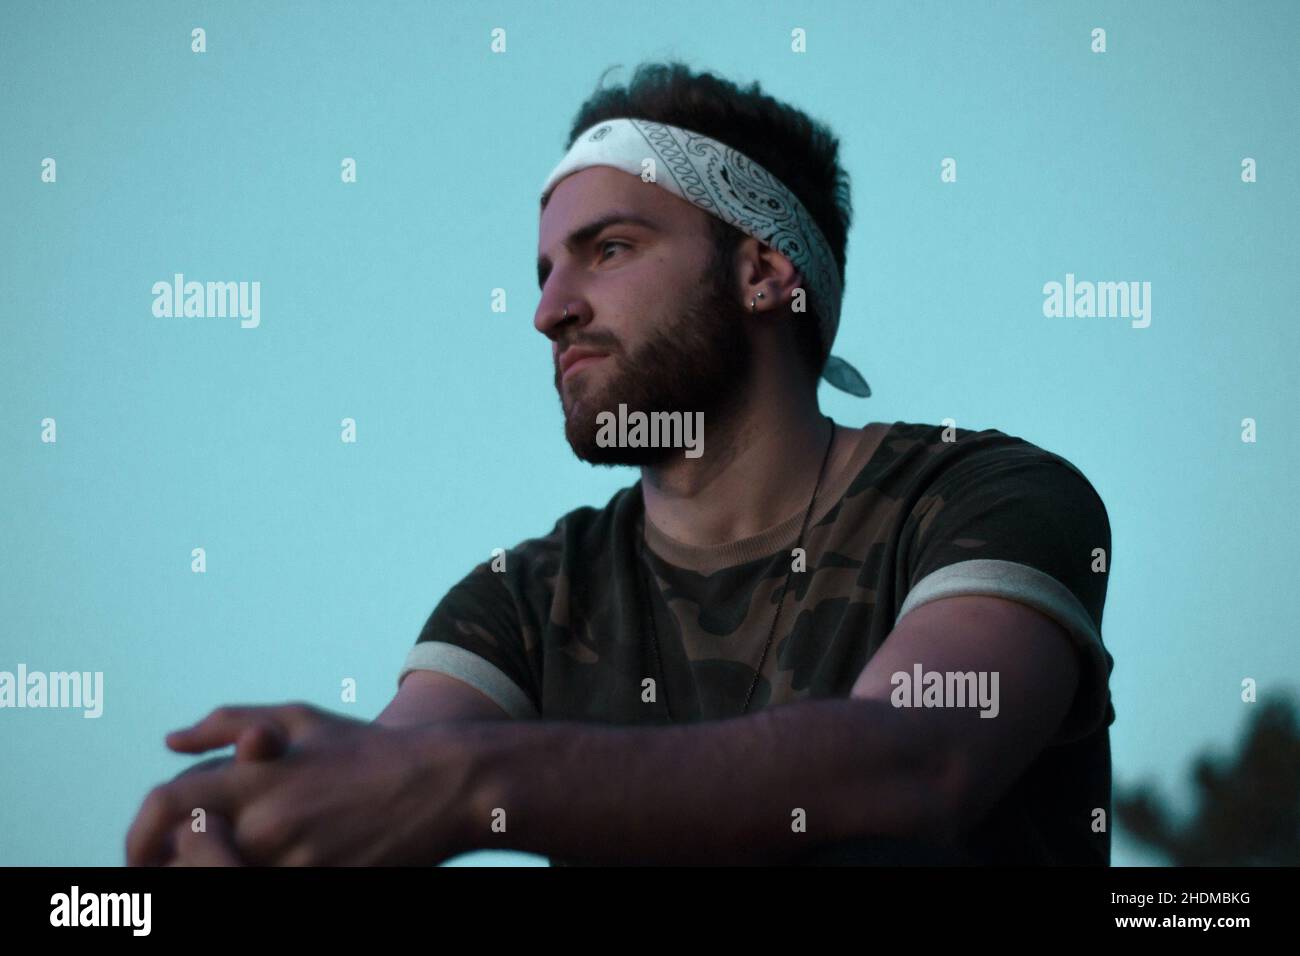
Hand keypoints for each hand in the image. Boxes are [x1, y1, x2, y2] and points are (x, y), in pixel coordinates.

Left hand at [126, 703, 481, 865]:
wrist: (442, 783)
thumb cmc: (367, 749)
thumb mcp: (300, 719)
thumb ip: (229, 722)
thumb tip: (170, 742)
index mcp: (255, 778)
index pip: (163, 806)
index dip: (137, 833)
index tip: (140, 849)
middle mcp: (267, 823)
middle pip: (185, 860)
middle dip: (174, 865)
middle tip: (176, 866)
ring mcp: (294, 863)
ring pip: (225, 881)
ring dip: (218, 873)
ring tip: (230, 862)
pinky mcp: (321, 887)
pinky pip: (270, 894)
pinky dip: (260, 880)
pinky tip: (278, 867)